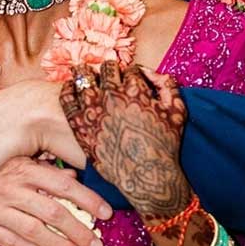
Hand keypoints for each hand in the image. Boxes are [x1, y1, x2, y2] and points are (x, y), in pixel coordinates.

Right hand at [0, 156, 111, 245]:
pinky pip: (12, 241)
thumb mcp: (17, 165)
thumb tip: (75, 175)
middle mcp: (10, 187)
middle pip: (53, 212)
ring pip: (34, 231)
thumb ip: (45, 171)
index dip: (88, 199)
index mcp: (23, 168)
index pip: (63, 185)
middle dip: (78, 231)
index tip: (107, 214)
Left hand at [60, 62, 190, 223]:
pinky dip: (68, 89)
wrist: (147, 176)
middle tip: (108, 74)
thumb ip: (168, 86)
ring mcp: (94, 110)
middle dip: (111, 70)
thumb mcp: (177, 111)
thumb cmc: (165, 145)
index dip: (132, 74)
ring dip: (86, 73)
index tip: (130, 79)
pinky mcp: (80, 125)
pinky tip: (71, 88)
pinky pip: (67, 99)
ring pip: (83, 78)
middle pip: (107, 69)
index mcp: (135, 90)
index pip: (131, 70)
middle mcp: (112, 96)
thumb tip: (155, 74)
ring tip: (85, 74)